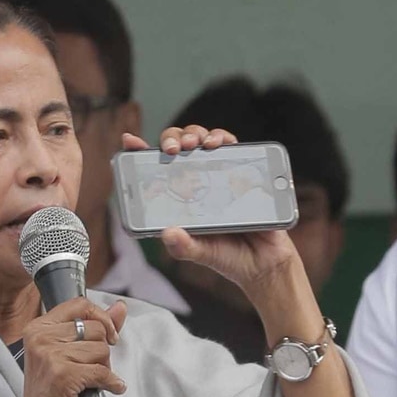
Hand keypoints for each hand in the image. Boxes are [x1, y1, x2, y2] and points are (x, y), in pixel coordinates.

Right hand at [12, 298, 128, 396]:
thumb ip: (95, 327)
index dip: (101, 318)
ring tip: (87, 382)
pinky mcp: (63, 375)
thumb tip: (120, 306)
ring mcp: (50, 355)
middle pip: (96, 328)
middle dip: (102, 351)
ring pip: (102, 349)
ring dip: (103, 368)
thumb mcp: (68, 355)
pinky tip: (104, 390)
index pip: (80, 304)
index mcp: (38, 328)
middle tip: (89, 369)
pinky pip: (103, 371)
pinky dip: (110, 383)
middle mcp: (40, 338)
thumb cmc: (52, 396)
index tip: (107, 335)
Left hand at [121, 125, 304, 298]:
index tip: (130, 142)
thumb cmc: (229, 257)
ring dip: (195, 134)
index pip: (156, 170)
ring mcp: (219, 174)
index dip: (141, 152)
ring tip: (194, 144)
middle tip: (173, 149)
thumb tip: (168, 233)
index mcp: (181, 199)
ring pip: (202, 140)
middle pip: (179, 146)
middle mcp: (197, 182)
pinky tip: (217, 144)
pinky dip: (223, 138)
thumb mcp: (201, 253)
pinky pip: (231, 146)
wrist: (266, 263)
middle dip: (172, 139)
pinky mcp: (242, 171)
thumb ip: (183, 246)